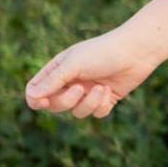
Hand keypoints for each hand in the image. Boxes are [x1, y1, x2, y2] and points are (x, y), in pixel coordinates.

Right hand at [25, 26, 162, 117]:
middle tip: (80, 88)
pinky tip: (110, 91)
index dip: (36, 100)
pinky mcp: (104, 100)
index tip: (44, 102)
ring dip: (90, 103)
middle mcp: (70, 82)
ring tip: (102, 88)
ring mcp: (87, 92)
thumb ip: (53, 81)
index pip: (36, 90)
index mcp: (58, 70)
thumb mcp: (74, 64)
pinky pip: (96, 113)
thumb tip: (32, 96)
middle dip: (68, 100)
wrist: (136, 52)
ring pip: (78, 112)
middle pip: (56, 105)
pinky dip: (102, 105)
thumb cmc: (102, 52)